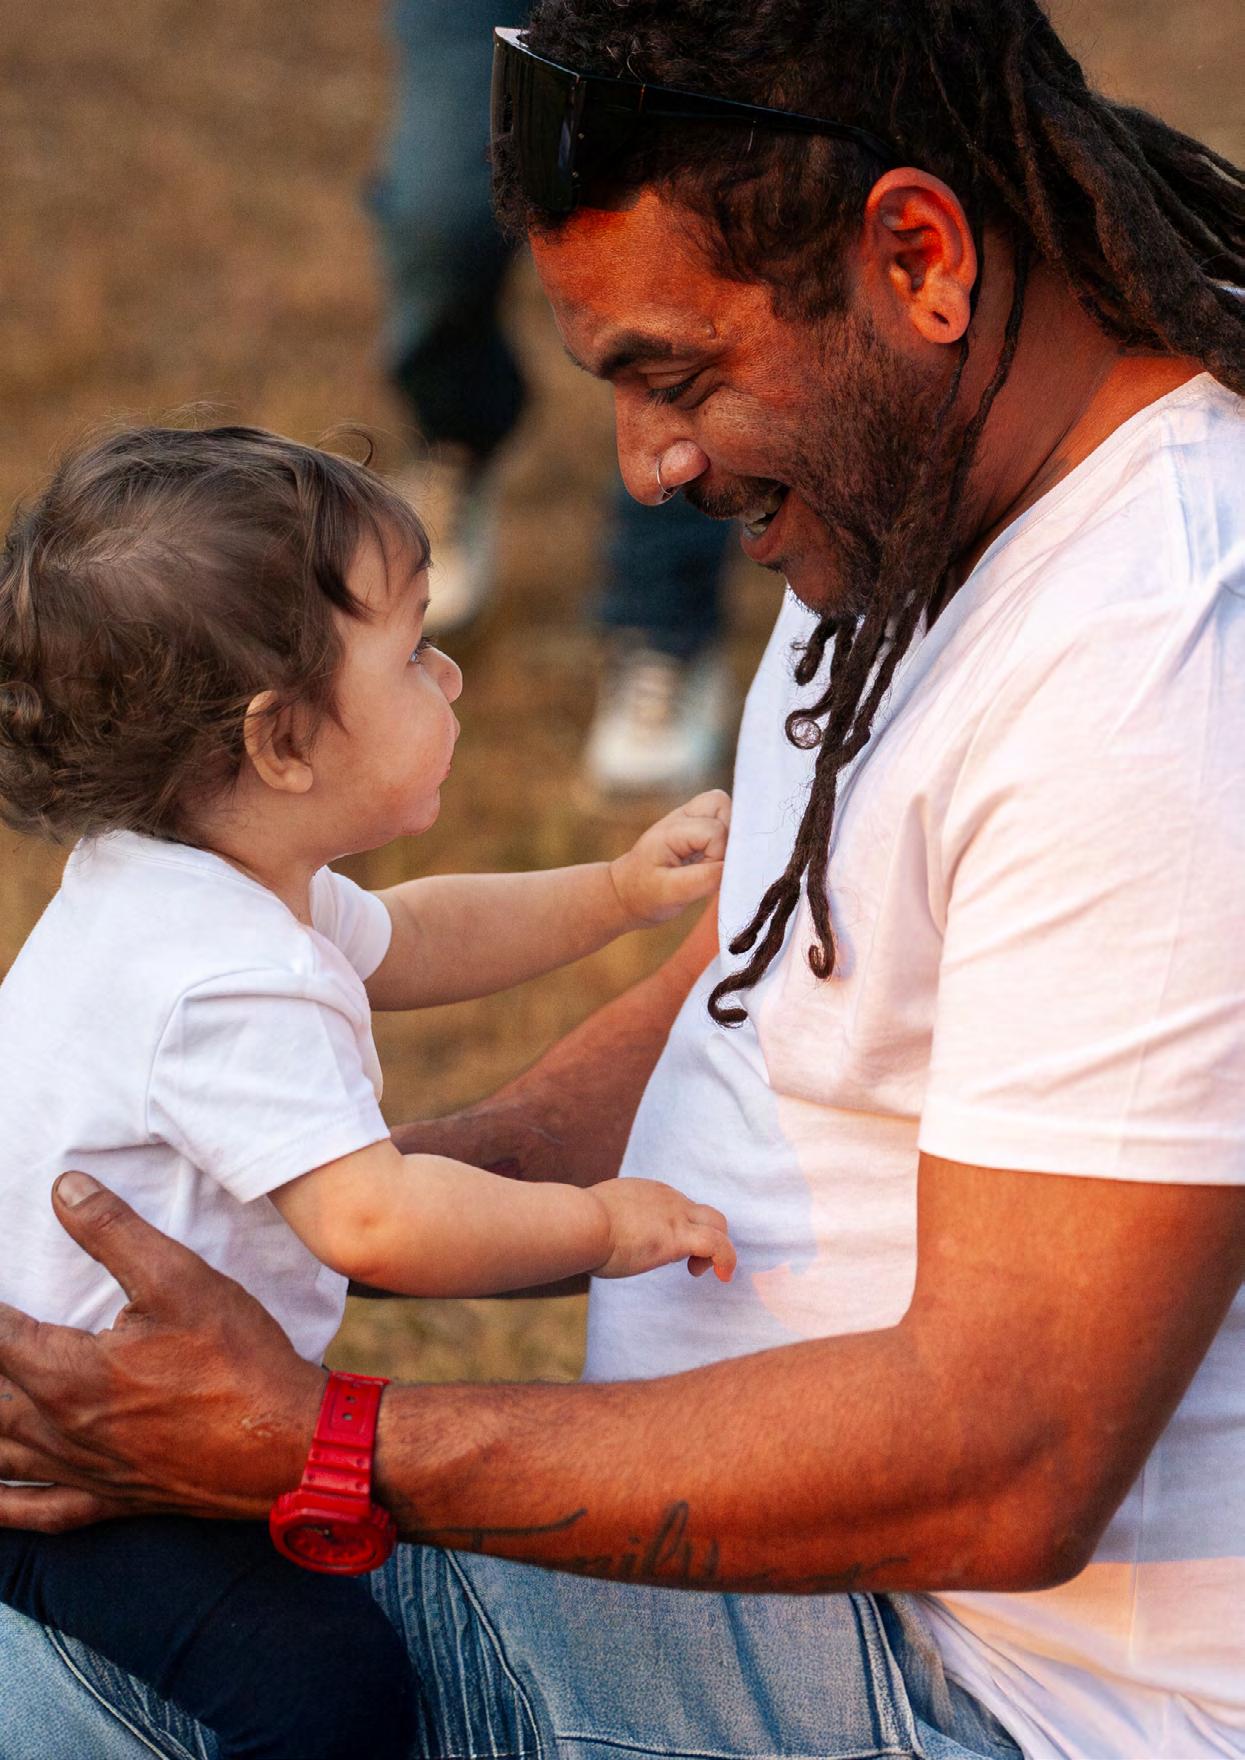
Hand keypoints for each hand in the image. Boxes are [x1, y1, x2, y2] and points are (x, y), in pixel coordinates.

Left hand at [0, 1171, 323, 1531]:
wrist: (288, 1443)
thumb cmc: (237, 1359)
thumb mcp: (179, 1279)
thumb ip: (113, 1231)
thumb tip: (63, 1189)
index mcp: (68, 1375)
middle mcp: (61, 1430)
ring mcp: (84, 1471)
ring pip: (1, 1455)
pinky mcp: (110, 1500)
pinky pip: (35, 1511)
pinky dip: (4, 1505)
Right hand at [591, 1178, 735, 1281]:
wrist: (579, 1222)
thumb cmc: (576, 1225)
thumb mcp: (595, 1217)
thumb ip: (603, 1224)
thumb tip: (591, 1241)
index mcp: (646, 1192)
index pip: (677, 1206)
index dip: (679, 1229)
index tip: (665, 1251)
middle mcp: (666, 1198)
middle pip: (702, 1211)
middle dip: (704, 1235)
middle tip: (690, 1263)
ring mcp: (675, 1215)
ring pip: (717, 1223)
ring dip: (717, 1249)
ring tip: (699, 1271)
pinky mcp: (679, 1237)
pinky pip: (719, 1245)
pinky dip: (727, 1259)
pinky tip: (724, 1275)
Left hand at [609, 789, 730, 925]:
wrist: (628, 892)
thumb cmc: (646, 894)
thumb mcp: (672, 893)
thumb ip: (704, 879)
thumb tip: (735, 867)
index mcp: (671, 830)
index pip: (713, 831)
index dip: (718, 856)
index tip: (705, 877)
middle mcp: (682, 817)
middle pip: (722, 804)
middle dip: (728, 835)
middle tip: (714, 863)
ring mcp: (690, 819)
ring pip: (726, 808)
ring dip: (729, 835)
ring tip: (715, 860)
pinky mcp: (698, 827)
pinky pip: (724, 821)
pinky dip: (727, 838)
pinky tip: (714, 859)